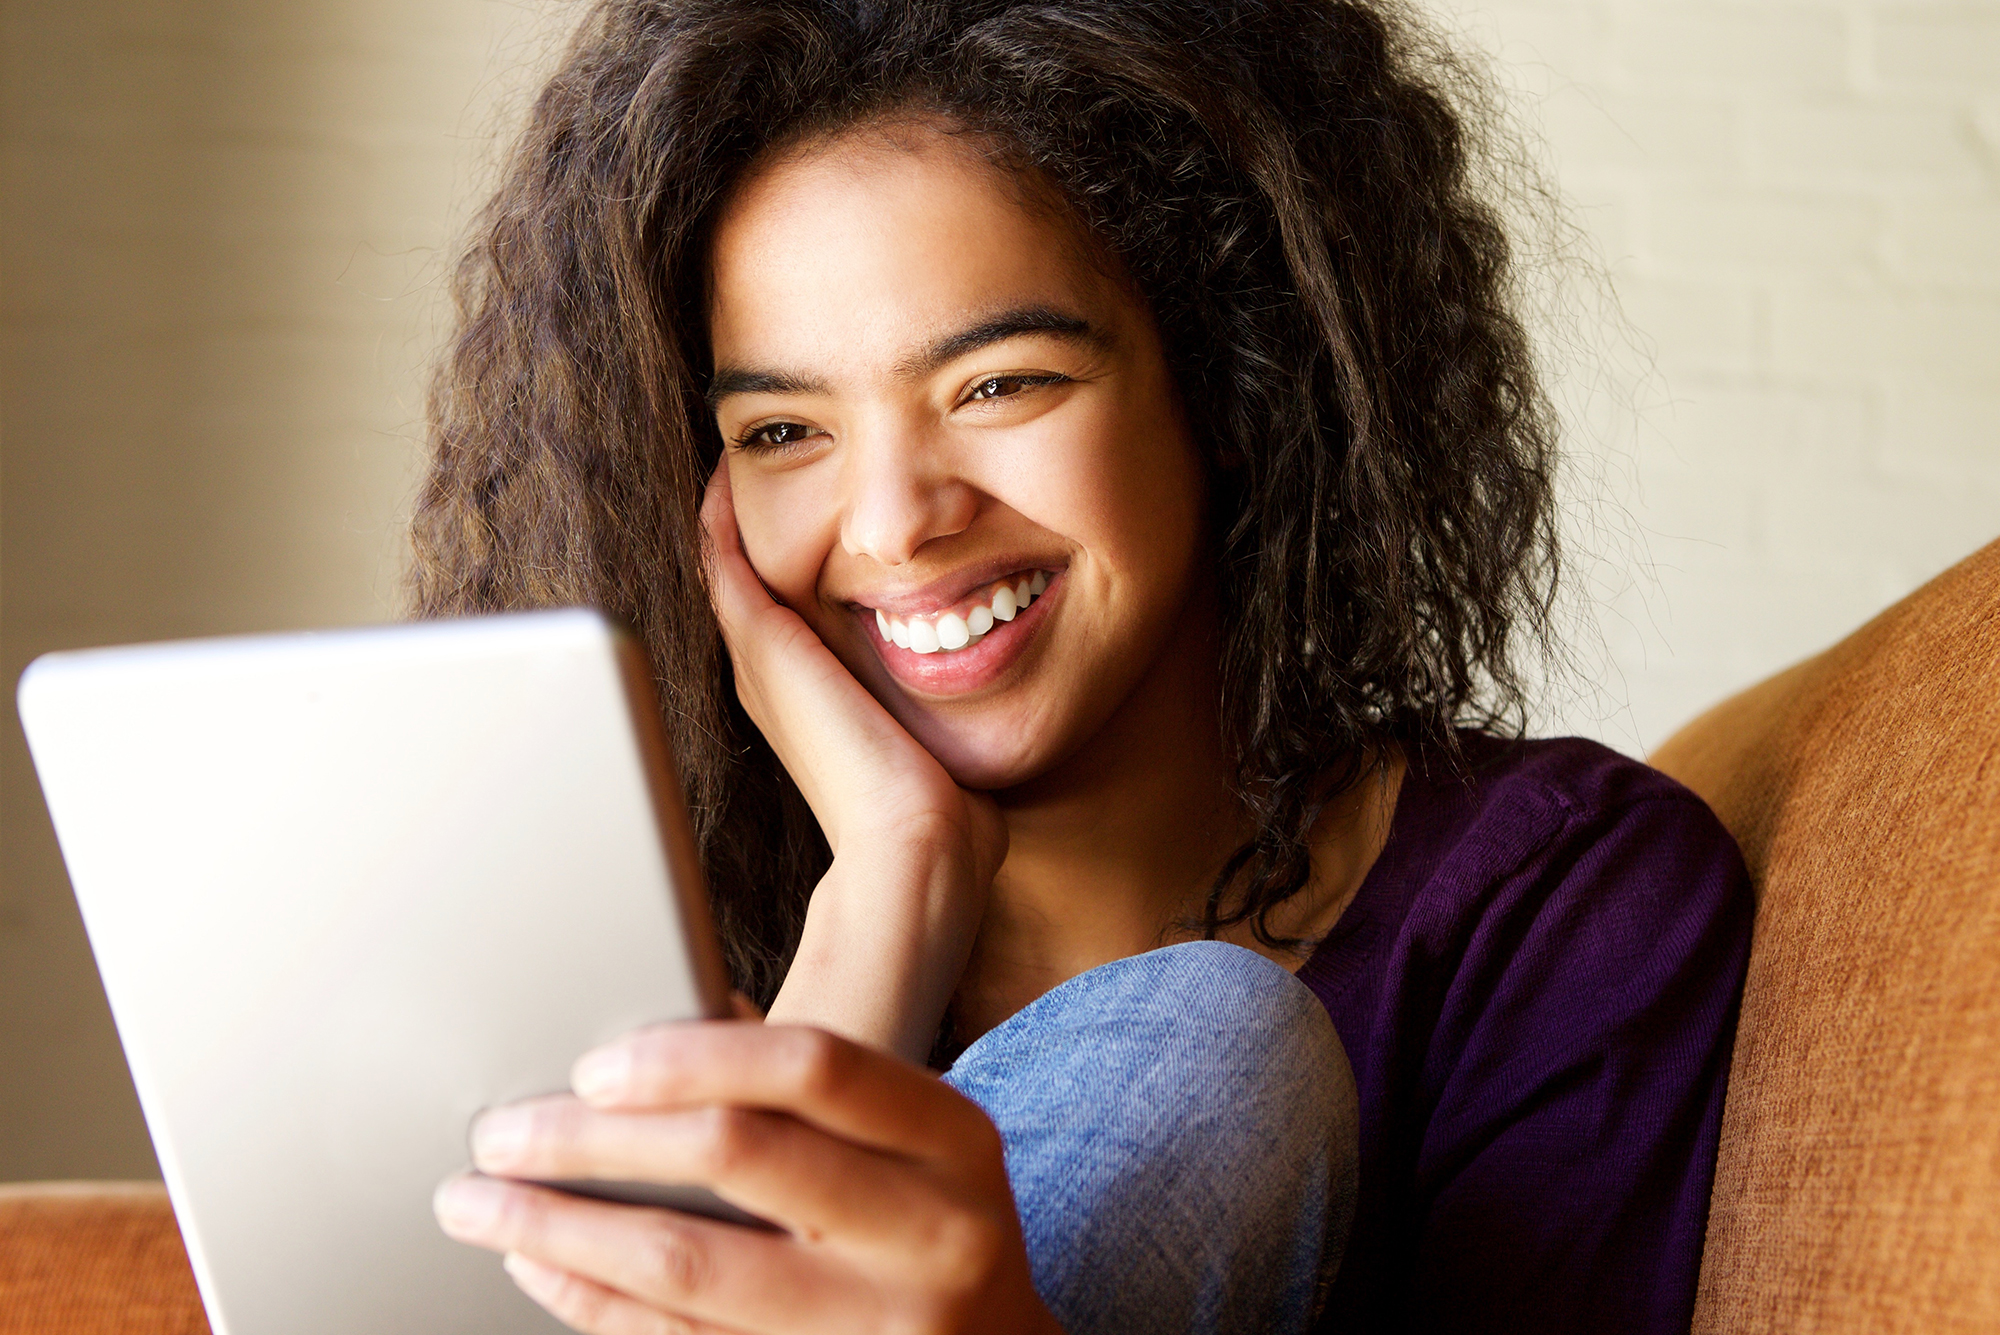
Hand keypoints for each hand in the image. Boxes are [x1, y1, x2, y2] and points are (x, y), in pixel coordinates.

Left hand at [434, 1021, 1063, 1334]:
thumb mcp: (914, 1140)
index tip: (594, 1065)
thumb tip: (659, 1031)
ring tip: (482, 1201)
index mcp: (953, 1137)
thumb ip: (812, 1088)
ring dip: (564, 1229)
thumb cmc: (929, 1220)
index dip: (694, 1057)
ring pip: (692, 1269)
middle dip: (596, 1142)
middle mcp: (930, 1231)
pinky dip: (593, 1300)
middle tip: (505, 1130)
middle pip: (739, 1160)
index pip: (815, 1066)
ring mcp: (877, 1324)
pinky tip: (541, 1262)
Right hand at [702, 464, 1004, 1058]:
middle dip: (758, 521)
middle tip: (760, 460)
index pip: (780, 610)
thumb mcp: (934, 734)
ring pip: (727, 568)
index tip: (810, 500)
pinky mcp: (763, 645)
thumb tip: (984, 679)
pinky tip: (726, 469)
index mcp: (806, 698)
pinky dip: (721, 515)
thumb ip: (937, 702)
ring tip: (736, 452)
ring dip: (731, 513)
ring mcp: (761, 663)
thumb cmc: (940, 809)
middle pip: (745, 582)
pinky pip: (724, 559)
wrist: (913, 844)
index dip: (787, 555)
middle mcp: (772, 679)